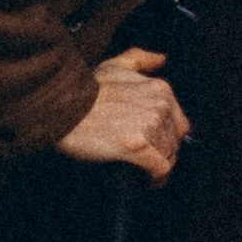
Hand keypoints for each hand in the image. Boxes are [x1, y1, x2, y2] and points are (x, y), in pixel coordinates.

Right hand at [54, 47, 189, 179]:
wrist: (62, 107)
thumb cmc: (85, 89)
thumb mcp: (115, 65)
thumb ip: (140, 60)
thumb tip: (161, 59)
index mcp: (159, 90)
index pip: (179, 124)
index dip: (168, 138)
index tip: (155, 147)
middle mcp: (159, 106)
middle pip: (174, 142)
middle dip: (161, 153)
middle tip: (144, 160)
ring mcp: (150, 126)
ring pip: (167, 156)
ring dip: (156, 166)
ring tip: (141, 170)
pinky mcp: (138, 147)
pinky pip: (160, 169)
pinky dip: (156, 179)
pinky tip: (147, 181)